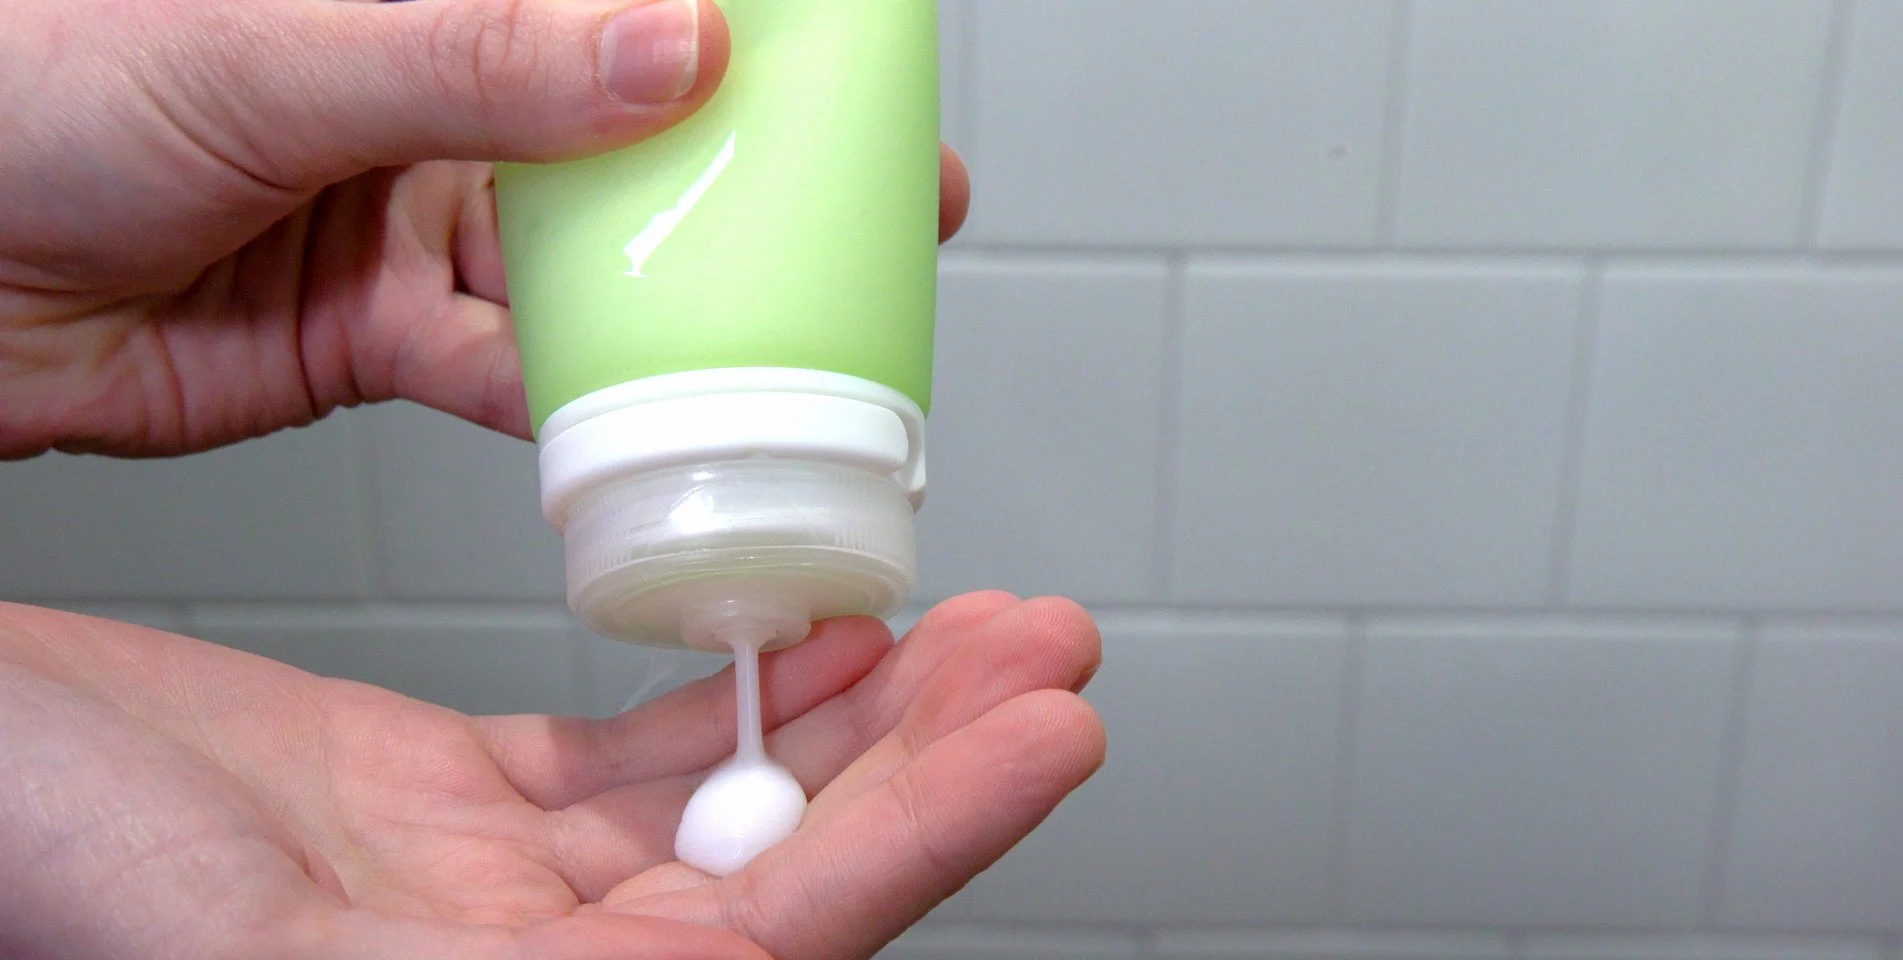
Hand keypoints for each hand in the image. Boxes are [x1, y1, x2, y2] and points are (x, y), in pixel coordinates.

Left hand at [0, 0, 971, 457]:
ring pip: (589, 264)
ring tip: (790, 333)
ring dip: (682, 306)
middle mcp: (434, 96)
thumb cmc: (37, 92)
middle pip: (637, 134)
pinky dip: (574, 404)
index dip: (746, 29)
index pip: (617, 3)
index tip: (851, 62)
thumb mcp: (273, 51)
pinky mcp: (384, 333)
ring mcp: (415, 218)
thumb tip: (675, 45)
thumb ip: (476, 56)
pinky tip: (638, 419)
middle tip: (882, 203)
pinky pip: (511, 370)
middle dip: (759, 177)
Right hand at [0, 592, 1102, 959]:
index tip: (1050, 733)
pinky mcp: (458, 812)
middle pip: (788, 874)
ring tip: (986, 627)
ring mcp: (495, 897)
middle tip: (1051, 649)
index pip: (774, 948)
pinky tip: (827, 636)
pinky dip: (743, 692)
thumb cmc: (35, 844)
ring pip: (733, 808)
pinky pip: (642, 760)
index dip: (925, 840)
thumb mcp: (247, 940)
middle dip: (937, 759)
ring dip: (868, 710)